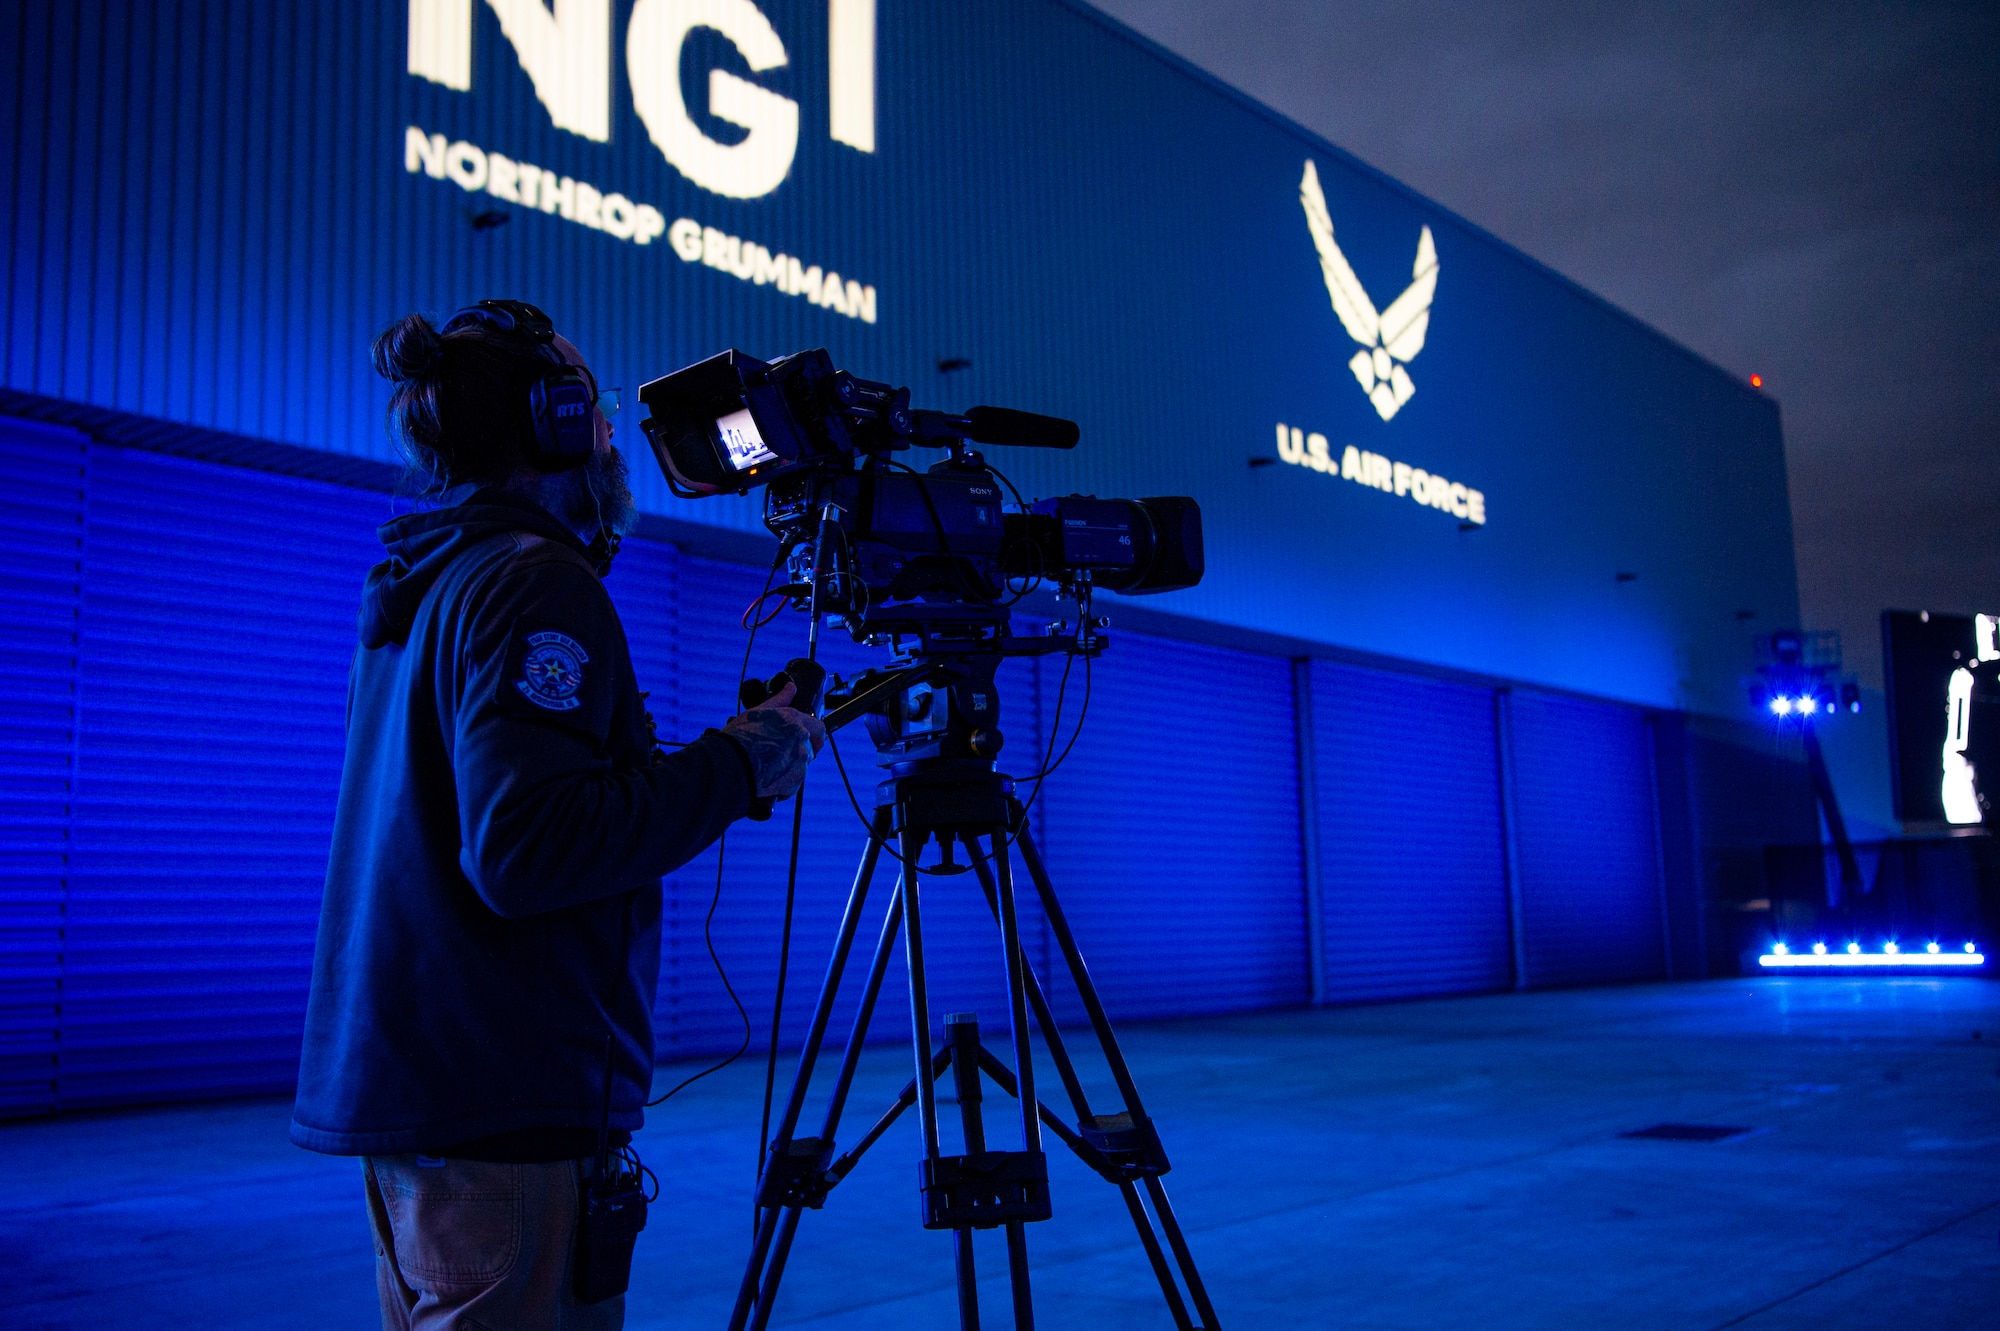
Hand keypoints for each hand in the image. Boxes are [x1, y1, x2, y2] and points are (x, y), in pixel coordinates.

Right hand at [723, 681, 827, 799]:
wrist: (730, 765)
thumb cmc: (740, 737)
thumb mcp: (758, 712)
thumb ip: (780, 699)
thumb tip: (790, 687)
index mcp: (795, 720)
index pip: (818, 727)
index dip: (813, 734)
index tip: (806, 738)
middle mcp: (802, 740)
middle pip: (811, 747)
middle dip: (800, 750)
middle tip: (782, 753)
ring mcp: (800, 761)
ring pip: (803, 765)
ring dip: (791, 766)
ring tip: (770, 766)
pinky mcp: (795, 781)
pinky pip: (795, 782)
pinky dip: (785, 781)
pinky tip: (768, 776)